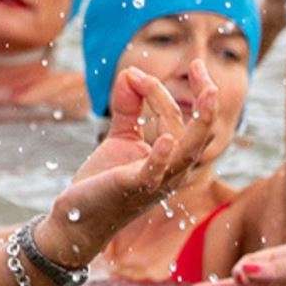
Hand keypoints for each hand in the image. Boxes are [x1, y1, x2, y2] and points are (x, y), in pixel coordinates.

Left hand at [36, 65, 216, 262]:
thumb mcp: (120, 138)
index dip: (166, 91)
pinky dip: (162, 156)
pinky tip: (165, 139)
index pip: (180, 118)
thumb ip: (128, 106)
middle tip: (200, 65)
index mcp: (172, 159)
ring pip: (188, 150)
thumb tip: (130, 72)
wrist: (76, 220)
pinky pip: (154, 173)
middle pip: (195, 131)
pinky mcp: (131, 188)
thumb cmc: (102, 182)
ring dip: (200, 121)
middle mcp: (172, 172)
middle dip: (205, 100)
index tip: (156, 71)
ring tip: (209, 92)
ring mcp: (155, 182)